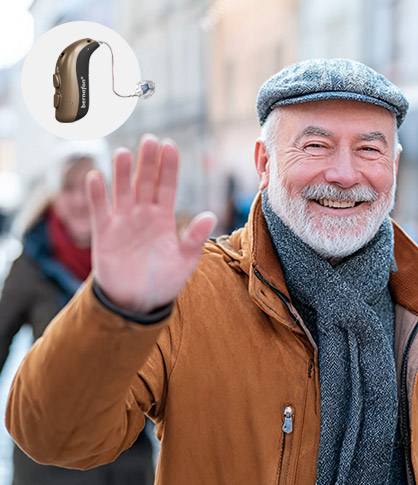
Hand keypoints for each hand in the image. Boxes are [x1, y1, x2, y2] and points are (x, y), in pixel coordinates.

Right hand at [86, 134, 215, 313]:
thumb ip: (194, 238)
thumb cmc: (164, 281)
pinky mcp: (104, 234)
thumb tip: (211, 215)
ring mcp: (123, 222)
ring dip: (122, 173)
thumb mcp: (184, 261)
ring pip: (122, 191)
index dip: (168, 167)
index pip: (167, 187)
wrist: (137, 302)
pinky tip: (96, 177)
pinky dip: (97, 195)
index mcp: (164, 219)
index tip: (170, 146)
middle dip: (148, 162)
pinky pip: (100, 210)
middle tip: (150, 140)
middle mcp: (143, 215)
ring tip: (124, 152)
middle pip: (145, 183)